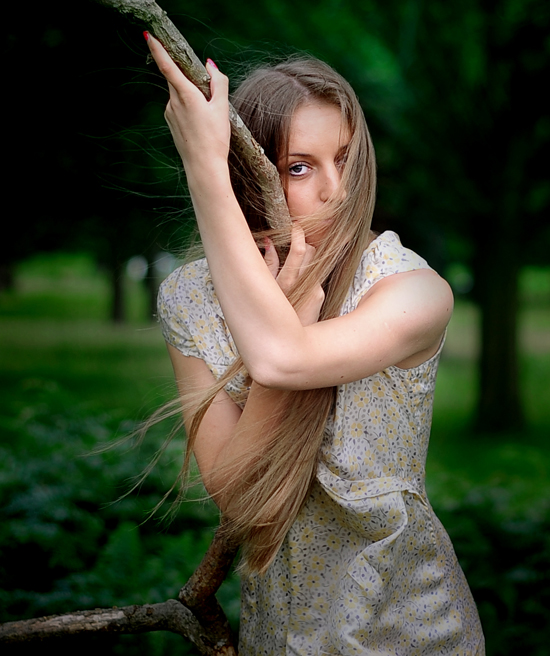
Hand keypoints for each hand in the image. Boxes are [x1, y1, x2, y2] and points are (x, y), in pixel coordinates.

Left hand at [145, 34, 230, 173]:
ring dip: (190, 95)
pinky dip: (188, 107)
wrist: (203, 166)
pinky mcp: (170, 122)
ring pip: (178, 93)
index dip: (158, 49)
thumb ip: (218, 82)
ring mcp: (170, 113)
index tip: (149, 36)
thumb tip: (210, 65)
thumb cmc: (215, 138)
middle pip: (176, 78)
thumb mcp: (222, 108)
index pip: (168, 66)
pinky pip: (178, 106)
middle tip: (205, 91)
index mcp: (186, 94)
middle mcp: (173, 102)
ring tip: (207, 117)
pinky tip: (200, 124)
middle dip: (187, 76)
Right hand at [264, 225, 324, 325]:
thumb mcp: (265, 289)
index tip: (296, 226)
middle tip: (295, 243)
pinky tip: (298, 286)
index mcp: (287, 282)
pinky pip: (315, 278)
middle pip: (312, 252)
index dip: (299, 234)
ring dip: (305, 261)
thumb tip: (268, 242)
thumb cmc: (271, 315)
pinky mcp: (320, 297)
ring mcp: (316, 291)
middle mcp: (305, 285)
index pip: (300, 250)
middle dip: (304, 245)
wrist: (288, 343)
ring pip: (314, 264)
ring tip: (294, 267)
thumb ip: (267, 264)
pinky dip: (307, 277)